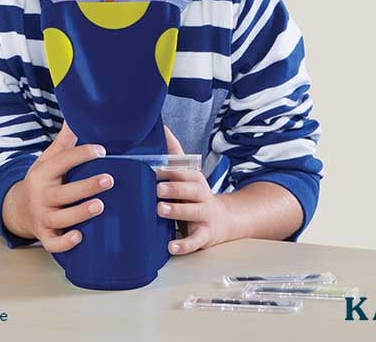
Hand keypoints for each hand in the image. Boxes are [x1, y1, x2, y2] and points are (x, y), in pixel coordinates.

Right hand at [3, 125, 112, 251]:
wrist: (18, 209)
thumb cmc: (42, 181)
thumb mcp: (48, 160)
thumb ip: (65, 141)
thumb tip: (77, 115)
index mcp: (43, 173)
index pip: (62, 161)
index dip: (82, 154)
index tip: (102, 150)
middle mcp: (41, 195)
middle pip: (63, 192)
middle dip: (86, 186)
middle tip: (109, 180)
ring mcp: (42, 216)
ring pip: (60, 218)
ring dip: (80, 213)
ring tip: (100, 206)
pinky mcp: (44, 235)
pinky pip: (53, 243)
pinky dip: (64, 243)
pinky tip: (79, 237)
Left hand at [157, 126, 228, 255]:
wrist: (223, 220)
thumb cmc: (194, 195)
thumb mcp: (188, 174)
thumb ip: (174, 154)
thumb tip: (162, 128)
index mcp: (194, 180)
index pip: (184, 172)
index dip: (170, 170)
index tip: (153, 169)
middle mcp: (202, 196)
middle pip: (190, 190)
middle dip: (174, 189)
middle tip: (157, 189)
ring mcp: (205, 216)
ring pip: (193, 212)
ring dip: (177, 211)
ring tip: (160, 210)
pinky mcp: (205, 235)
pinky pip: (195, 241)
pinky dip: (184, 245)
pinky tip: (171, 247)